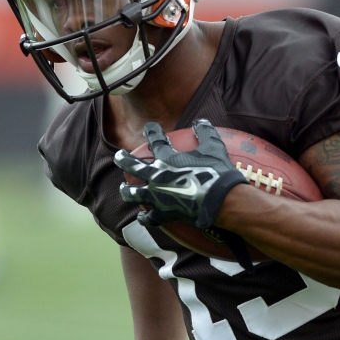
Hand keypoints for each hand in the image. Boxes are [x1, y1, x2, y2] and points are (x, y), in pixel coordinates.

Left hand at [115, 119, 246, 227]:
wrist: (221, 200)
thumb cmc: (217, 172)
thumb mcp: (214, 147)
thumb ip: (204, 132)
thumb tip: (200, 122)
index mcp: (167, 159)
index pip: (155, 140)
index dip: (152, 132)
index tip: (150, 128)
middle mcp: (156, 176)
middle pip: (132, 166)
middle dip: (123, 159)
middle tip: (119, 156)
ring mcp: (157, 196)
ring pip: (133, 193)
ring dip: (127, 190)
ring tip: (124, 187)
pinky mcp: (164, 214)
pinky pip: (149, 218)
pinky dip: (145, 218)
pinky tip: (142, 217)